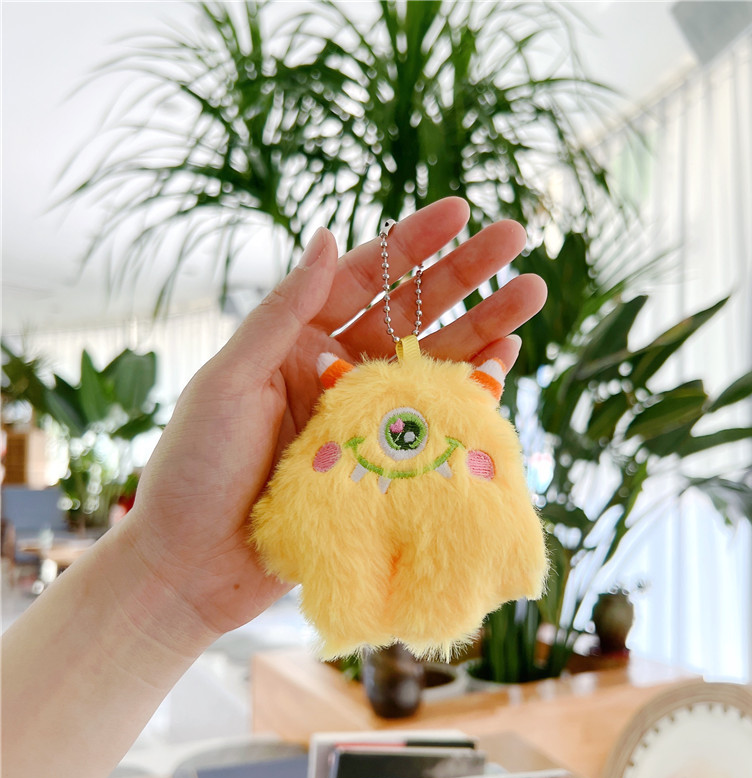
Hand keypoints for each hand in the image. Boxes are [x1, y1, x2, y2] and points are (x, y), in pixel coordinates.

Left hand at [127, 197, 546, 637]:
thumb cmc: (195, 469)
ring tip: (531, 293)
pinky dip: (469, 389)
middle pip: (410, 312)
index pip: (363, 277)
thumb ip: (283, 312)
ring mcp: (362, 415)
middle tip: (516, 238)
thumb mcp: (231, 380)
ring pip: (432, 361)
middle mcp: (334, 370)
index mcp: (296, 341)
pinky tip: (504, 359)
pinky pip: (434, 417)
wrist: (194, 565)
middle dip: (463, 274)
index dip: (412, 243)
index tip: (460, 211)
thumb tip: (326, 235)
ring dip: (482, 327)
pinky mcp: (381, 459)